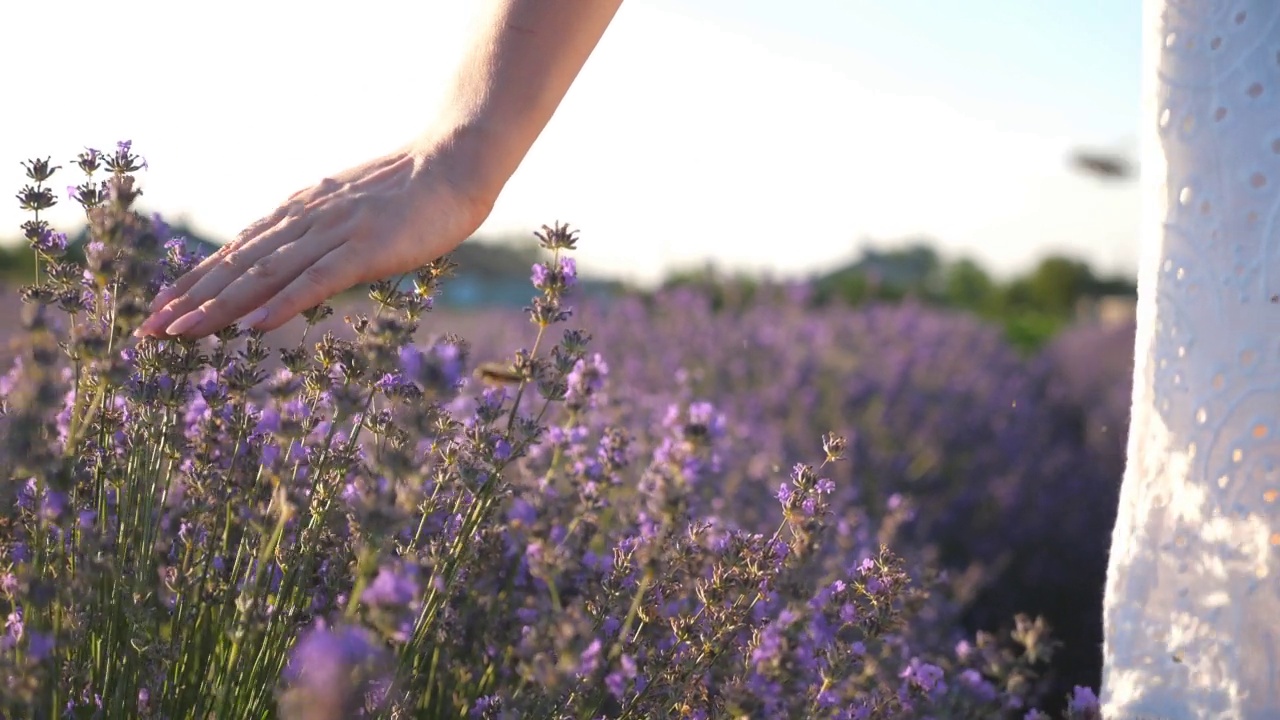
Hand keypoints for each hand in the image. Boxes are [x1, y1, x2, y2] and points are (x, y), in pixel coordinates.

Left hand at [135, 139, 492, 338]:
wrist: (454, 164)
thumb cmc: (414, 191)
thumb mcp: (354, 209)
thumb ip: (325, 231)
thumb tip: (305, 258)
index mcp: (300, 213)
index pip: (237, 252)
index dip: (196, 281)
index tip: (162, 307)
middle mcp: (305, 221)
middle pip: (237, 266)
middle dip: (190, 299)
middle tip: (149, 329)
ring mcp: (333, 234)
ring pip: (264, 275)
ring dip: (219, 307)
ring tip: (183, 333)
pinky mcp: (364, 249)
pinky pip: (315, 281)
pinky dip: (281, 304)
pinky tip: (254, 326)